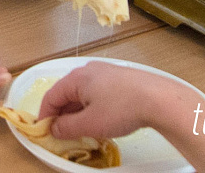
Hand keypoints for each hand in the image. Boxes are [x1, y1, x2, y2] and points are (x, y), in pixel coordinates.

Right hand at [39, 62, 204, 172]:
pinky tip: (102, 120)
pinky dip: (92, 107)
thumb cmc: (121, 108)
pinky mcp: (119, 78)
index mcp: (76, 78)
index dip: (45, 116)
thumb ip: (67, 127)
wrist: (159, 98)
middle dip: (62, 115)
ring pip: (83, 94)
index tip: (45, 133)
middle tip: (63, 135)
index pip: (51, 96)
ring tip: (83, 130)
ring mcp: (105, 72)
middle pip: (66, 93)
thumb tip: (54, 128)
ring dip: (78, 112)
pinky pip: (97, 92)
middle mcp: (88, 70)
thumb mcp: (90, 123)